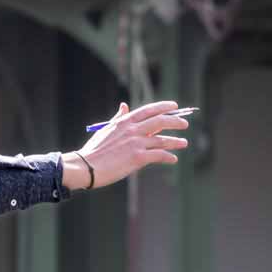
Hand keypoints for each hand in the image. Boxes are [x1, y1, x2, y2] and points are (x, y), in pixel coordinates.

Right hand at [61, 101, 189, 189]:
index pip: (148, 110)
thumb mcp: (106, 129)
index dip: (163, 107)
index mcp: (124, 122)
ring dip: (175, 141)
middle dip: (175, 121)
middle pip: (160, 121)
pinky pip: (158, 155)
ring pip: (162, 140)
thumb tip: (124, 105)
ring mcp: (136, 143)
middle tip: (184, 124)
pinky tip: (173, 159)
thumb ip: (118, 118)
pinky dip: (168, 157)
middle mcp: (132, 130)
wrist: (86, 166)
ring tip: (184, 143)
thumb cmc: (94, 150)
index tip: (174, 106)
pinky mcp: (138, 158)